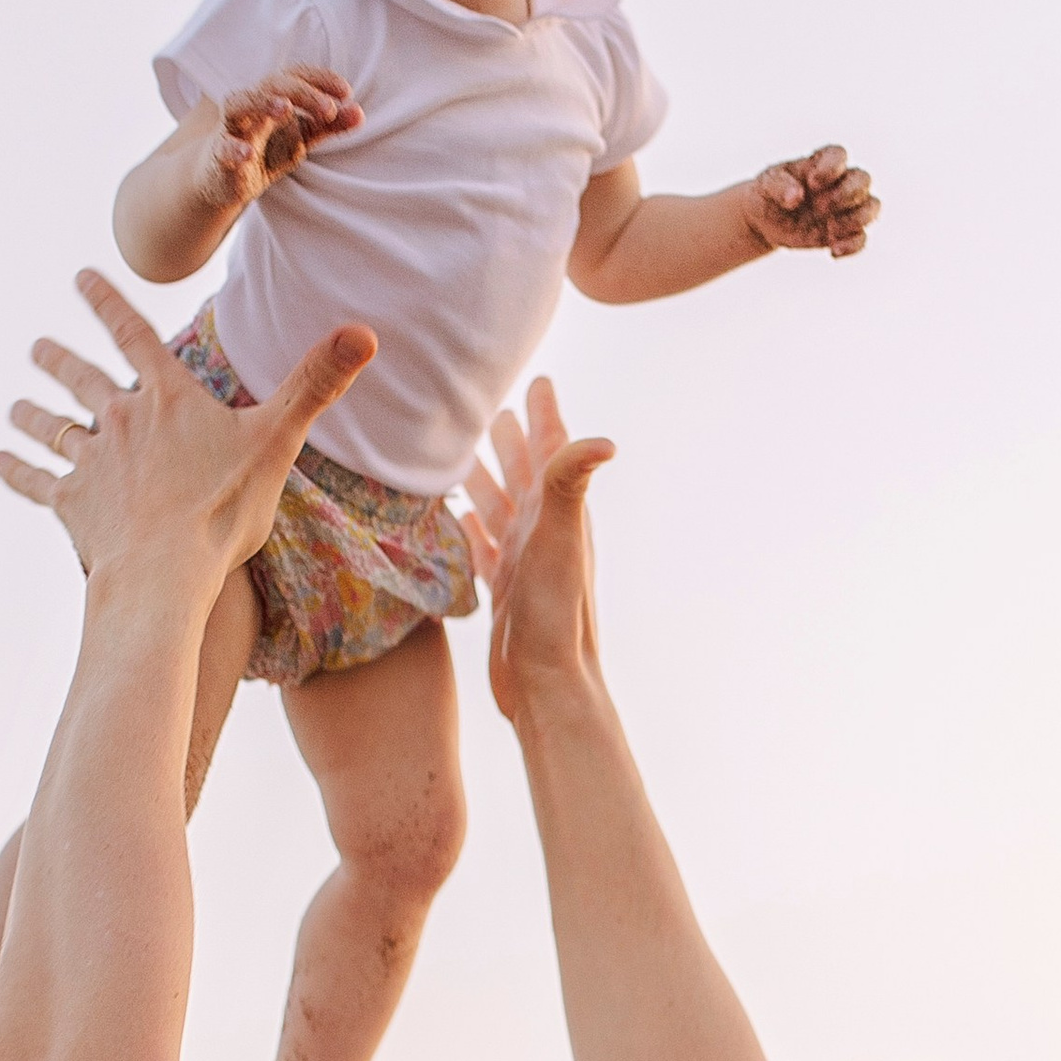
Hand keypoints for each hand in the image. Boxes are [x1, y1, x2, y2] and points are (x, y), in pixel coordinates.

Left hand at [0, 269, 373, 611]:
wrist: (166, 572)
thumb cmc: (223, 509)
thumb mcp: (277, 442)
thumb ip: (315, 385)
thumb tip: (365, 332)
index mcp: (166, 397)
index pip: (131, 334)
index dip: (105, 302)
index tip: (79, 277)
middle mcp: (119, 419)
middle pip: (82, 378)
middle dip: (59, 359)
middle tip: (37, 347)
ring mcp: (91, 461)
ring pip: (53, 426)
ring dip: (33, 413)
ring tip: (15, 406)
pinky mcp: (72, 503)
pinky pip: (38, 480)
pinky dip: (16, 470)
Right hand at [200, 64, 361, 210]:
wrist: (223, 181)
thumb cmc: (264, 152)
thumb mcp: (300, 139)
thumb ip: (327, 126)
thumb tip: (359, 113)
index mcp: (273, 98)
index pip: (296, 76)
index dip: (320, 79)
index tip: (346, 91)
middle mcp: (251, 106)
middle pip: (271, 84)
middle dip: (302, 92)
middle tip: (329, 108)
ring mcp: (232, 129)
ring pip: (238, 103)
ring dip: (262, 103)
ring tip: (286, 109)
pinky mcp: (219, 157)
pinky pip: (222, 148)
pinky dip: (233, 150)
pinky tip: (247, 154)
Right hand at [464, 379, 615, 724]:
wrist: (547, 683)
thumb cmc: (557, 614)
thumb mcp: (563, 540)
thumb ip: (571, 484)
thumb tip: (604, 440)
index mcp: (558, 513)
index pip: (552, 450)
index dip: (545, 413)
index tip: (538, 377)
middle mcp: (542, 533)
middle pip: (523, 472)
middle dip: (511, 437)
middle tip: (491, 403)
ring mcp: (522, 562)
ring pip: (499, 507)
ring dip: (484, 478)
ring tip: (459, 453)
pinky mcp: (503, 591)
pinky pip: (483, 549)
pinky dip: (470, 528)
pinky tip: (455, 518)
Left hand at [746, 144, 879, 257]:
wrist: (765, 221)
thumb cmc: (768, 193)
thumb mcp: (766, 184)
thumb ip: (780, 186)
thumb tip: (797, 196)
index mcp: (821, 163)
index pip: (839, 154)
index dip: (832, 168)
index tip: (812, 183)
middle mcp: (839, 182)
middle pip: (863, 179)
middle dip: (845, 195)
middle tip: (818, 208)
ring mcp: (844, 208)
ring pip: (872, 207)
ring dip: (855, 220)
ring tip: (830, 231)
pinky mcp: (843, 232)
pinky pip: (862, 238)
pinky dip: (852, 246)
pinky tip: (832, 251)